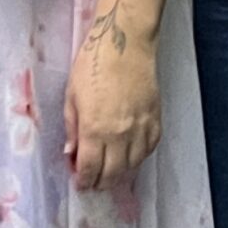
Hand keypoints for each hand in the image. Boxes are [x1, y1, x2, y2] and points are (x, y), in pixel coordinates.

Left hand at [64, 22, 160, 190]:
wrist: (125, 43)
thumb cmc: (92, 64)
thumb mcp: (71, 96)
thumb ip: (72, 128)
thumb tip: (71, 153)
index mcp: (94, 130)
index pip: (90, 169)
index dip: (84, 181)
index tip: (80, 184)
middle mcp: (120, 135)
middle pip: (112, 173)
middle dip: (101, 182)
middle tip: (94, 183)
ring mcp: (141, 129)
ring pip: (133, 165)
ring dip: (120, 174)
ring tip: (111, 173)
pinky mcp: (155, 120)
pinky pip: (149, 149)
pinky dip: (139, 157)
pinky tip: (130, 156)